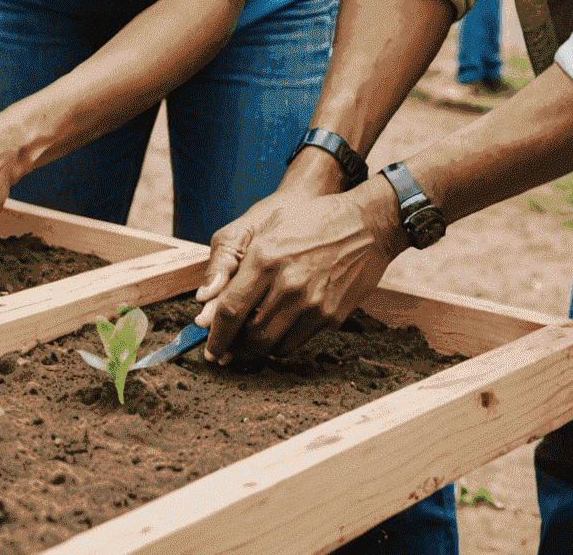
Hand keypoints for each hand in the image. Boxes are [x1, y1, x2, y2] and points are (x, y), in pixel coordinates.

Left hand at [194, 177, 404, 359]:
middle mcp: (287, 283)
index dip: (216, 336)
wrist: (366, 225)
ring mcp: (312, 302)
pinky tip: (276, 333)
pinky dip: (281, 344)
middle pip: (250, 334)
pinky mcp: (331, 315)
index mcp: (265, 257)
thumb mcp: (265, 228)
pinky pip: (297, 342)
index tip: (210, 349)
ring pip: (273, 345)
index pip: (230, 309)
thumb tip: (206, 301)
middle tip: (226, 351)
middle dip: (234, 348)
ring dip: (256, 349)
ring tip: (248, 344)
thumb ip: (232, 263)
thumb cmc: (310, 221)